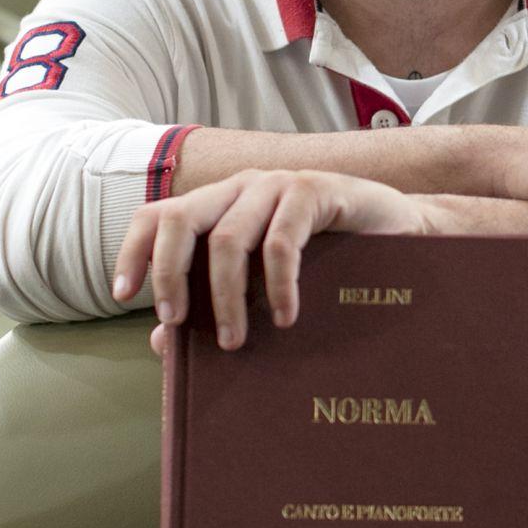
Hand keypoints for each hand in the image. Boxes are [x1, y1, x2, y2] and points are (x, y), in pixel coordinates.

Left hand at [112, 168, 432, 352]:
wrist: (403, 234)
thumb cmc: (331, 262)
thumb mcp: (265, 288)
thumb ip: (216, 308)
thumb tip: (162, 341)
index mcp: (221, 205)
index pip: (159, 215)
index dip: (135, 251)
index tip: (123, 295)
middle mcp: (242, 188)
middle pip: (180, 219)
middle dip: (169, 273)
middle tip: (175, 322)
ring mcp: (277, 186)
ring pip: (228, 237)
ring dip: (225, 295)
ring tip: (234, 341)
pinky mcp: (315, 192)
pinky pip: (281, 241)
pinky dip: (277, 285)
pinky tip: (284, 318)